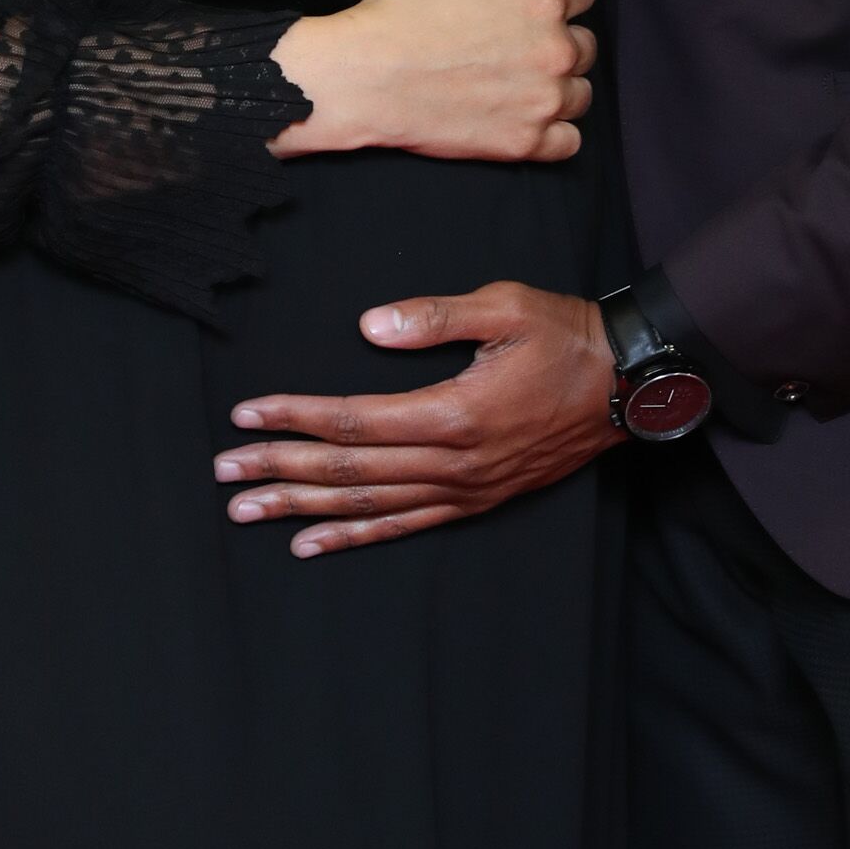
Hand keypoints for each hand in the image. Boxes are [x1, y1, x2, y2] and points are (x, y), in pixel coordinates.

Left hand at [213, 280, 619, 554]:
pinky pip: (405, 525)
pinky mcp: (476, 500)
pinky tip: (313, 542)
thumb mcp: (506, 306)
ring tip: (248, 510)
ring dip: (304, 507)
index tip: (245, 413)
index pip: (355, 419)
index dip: (295, 416)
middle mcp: (454, 462)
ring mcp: (465, 488)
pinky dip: (356, 535)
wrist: (626, 384)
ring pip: (369, 504)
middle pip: (350, 469)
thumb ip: (436, 316)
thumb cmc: (564, 335)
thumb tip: (370, 328)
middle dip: (280, 468)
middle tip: (223, 472)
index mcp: (455, 413)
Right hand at [270, 0, 595, 162]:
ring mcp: (541, 101)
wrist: (366, 77)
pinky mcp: (523, 143)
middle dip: (562, 39)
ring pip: (581, 94)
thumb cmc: (399, 12)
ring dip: (562, 85)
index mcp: (540, 3)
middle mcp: (553, 52)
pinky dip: (557, 131)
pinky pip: (568, 142)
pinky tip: (530, 117)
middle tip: (524, 44)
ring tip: (527, 83)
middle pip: (586, 45)